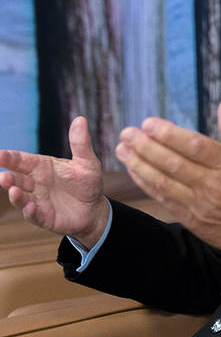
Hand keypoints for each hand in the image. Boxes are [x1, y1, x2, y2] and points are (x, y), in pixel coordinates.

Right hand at [0, 117, 108, 246]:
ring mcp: (37, 200)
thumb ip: (80, 143)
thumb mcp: (87, 162)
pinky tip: (30, 208)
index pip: (20, 160)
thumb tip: (81, 119)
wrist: (95, 208)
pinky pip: (33, 215)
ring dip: (15, 195)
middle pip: (16, 179)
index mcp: (40, 166)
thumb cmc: (88, 182)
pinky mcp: (43, 217)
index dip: (8, 158)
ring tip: (14, 191)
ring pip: (20, 197)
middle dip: (7, 178)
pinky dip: (30, 212)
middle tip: (3, 177)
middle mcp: (34, 183)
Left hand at [115, 97, 220, 267]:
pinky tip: (133, 169)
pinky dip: (146, 183)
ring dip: (139, 164)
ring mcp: (200, 203)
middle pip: (174, 163)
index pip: (194, 146)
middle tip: (127, 132)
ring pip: (164, 182)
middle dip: (146, 146)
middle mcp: (214, 183)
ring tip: (122, 148)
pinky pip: (163, 198)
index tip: (148, 123)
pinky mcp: (191, 219)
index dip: (169, 134)